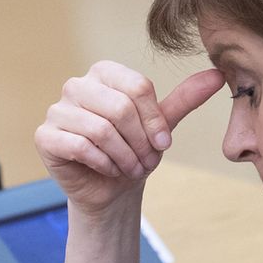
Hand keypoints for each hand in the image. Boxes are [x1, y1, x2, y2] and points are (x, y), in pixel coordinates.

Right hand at [35, 62, 224, 216]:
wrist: (110, 189)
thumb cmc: (133, 151)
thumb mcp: (161, 125)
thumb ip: (185, 98)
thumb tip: (217, 74)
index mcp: (104, 73)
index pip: (137, 87)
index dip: (155, 121)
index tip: (164, 143)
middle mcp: (76, 85)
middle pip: (119, 107)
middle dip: (140, 142)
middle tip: (146, 161)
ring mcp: (57, 110)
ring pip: (100, 129)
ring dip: (123, 156)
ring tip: (130, 168)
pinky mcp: (45, 136)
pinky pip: (79, 146)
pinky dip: (102, 164)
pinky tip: (108, 170)